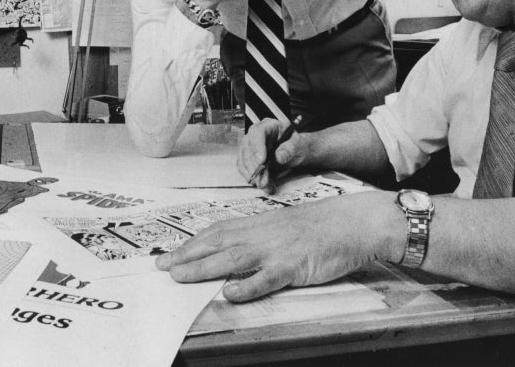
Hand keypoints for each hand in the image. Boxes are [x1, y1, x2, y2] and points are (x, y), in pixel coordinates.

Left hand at [156, 191, 398, 301]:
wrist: (354, 222)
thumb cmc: (323, 225)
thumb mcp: (285, 225)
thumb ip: (261, 236)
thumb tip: (237, 250)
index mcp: (261, 223)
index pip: (219, 231)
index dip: (193, 242)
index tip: (171, 252)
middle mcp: (263, 233)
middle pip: (218, 243)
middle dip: (187, 255)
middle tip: (161, 266)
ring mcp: (277, 250)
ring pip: (233, 259)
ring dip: (204, 268)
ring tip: (180, 277)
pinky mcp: (294, 267)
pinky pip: (267, 278)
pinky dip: (247, 286)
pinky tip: (229, 292)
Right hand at [237, 118, 310, 192]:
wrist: (294, 151)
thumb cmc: (295, 144)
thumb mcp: (298, 144)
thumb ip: (290, 148)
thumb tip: (279, 156)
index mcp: (267, 126)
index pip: (257, 133)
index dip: (257, 148)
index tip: (261, 162)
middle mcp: (255, 135)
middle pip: (248, 149)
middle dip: (255, 168)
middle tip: (264, 181)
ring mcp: (249, 146)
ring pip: (244, 161)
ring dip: (254, 176)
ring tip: (267, 186)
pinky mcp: (247, 158)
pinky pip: (244, 169)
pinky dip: (253, 179)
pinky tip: (263, 185)